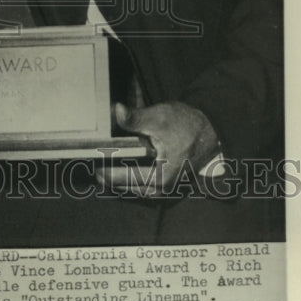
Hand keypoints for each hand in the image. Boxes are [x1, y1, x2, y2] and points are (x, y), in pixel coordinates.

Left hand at [98, 101, 219, 197]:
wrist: (210, 130)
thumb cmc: (187, 124)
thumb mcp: (160, 117)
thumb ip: (136, 118)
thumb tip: (116, 111)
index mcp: (162, 176)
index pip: (126, 177)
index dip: (107, 170)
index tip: (91, 163)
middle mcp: (163, 189)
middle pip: (127, 187)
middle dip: (109, 177)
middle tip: (90, 165)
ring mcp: (164, 189)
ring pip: (133, 189)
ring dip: (117, 180)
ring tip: (100, 167)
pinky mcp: (164, 184)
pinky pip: (140, 186)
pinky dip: (128, 178)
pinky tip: (116, 169)